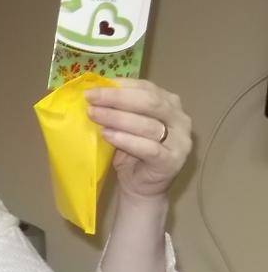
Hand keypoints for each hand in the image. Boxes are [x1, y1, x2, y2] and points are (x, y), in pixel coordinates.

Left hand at [84, 78, 192, 199]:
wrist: (140, 186)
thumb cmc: (131, 151)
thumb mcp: (123, 124)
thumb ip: (117, 108)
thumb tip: (93, 91)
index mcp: (169, 103)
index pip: (146, 88)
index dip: (120, 86)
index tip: (93, 87)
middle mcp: (180, 119)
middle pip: (149, 102)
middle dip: (116, 98)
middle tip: (90, 98)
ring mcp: (180, 141)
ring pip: (147, 125)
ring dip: (117, 118)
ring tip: (93, 115)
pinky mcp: (172, 161)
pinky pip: (149, 148)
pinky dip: (126, 140)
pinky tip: (107, 135)